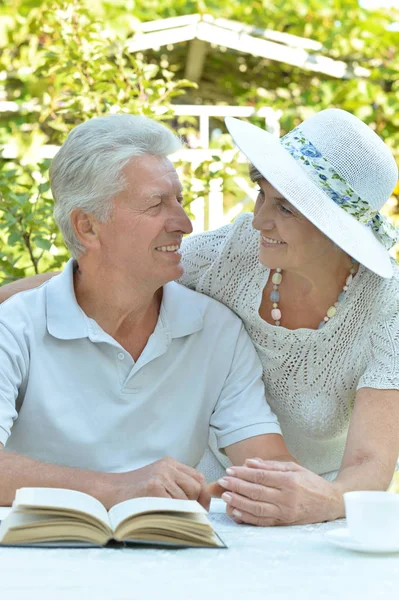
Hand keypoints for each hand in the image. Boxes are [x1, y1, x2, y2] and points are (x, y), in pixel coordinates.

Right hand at [102, 457, 210, 509]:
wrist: (109, 491)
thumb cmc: (132, 491)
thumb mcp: (157, 479)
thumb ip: (176, 485)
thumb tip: (199, 502)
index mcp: (169, 463)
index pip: (198, 477)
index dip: (204, 495)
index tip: (203, 508)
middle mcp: (167, 467)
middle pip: (197, 486)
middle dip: (197, 504)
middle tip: (192, 516)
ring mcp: (160, 476)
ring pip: (187, 498)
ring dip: (183, 511)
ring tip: (170, 515)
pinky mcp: (154, 488)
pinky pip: (175, 505)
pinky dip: (173, 514)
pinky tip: (163, 516)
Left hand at [216, 459, 342, 525]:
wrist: (331, 503)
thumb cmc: (311, 483)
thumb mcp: (294, 468)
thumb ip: (271, 466)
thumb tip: (250, 462)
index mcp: (289, 481)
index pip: (261, 476)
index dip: (243, 473)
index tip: (230, 470)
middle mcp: (287, 498)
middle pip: (257, 492)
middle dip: (237, 486)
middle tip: (223, 481)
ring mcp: (285, 512)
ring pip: (258, 508)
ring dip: (239, 502)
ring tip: (226, 496)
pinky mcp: (285, 523)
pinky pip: (263, 521)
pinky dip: (248, 517)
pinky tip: (237, 512)